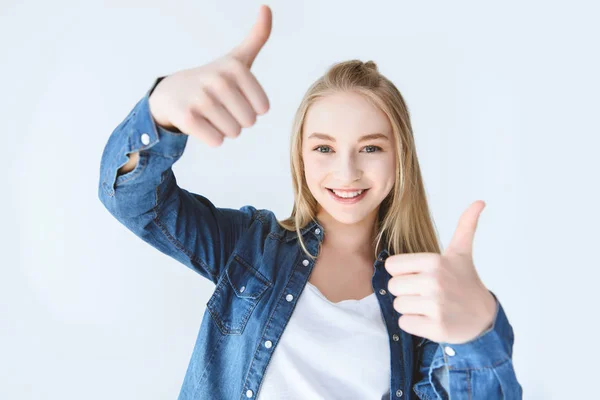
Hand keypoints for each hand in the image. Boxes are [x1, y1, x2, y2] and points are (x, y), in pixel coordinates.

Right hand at [148, 5, 271, 146]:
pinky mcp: (187, 116)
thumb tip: (266, 7)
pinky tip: (200, 123)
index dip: (251, 108)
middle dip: (237, 120)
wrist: (172, 93)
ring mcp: (201, 97)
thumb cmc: (213, 79)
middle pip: (248, 121)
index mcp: (235, 67)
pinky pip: (216, 141)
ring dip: (223, 129)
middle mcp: (218, 79)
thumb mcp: (237, 58)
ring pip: (233, 132)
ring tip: (210, 114)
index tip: (235, 97)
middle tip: (221, 107)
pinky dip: (211, 138)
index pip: (262, 108)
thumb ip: (257, 37)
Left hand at [384, 200, 497, 343]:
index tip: (420, 275)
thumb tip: (480, 201)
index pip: (391, 266)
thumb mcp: (462, 253)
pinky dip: (414, 324)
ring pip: (397, 305)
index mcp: (435, 261)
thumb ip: (465, 226)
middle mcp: (435, 282)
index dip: (403, 272)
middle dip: (406, 290)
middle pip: (393, 286)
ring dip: (410, 308)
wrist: (483, 317)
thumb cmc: (465, 282)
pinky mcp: (436, 328)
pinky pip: (404, 324)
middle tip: (426, 292)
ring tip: (429, 306)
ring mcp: (436, 306)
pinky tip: (430, 319)